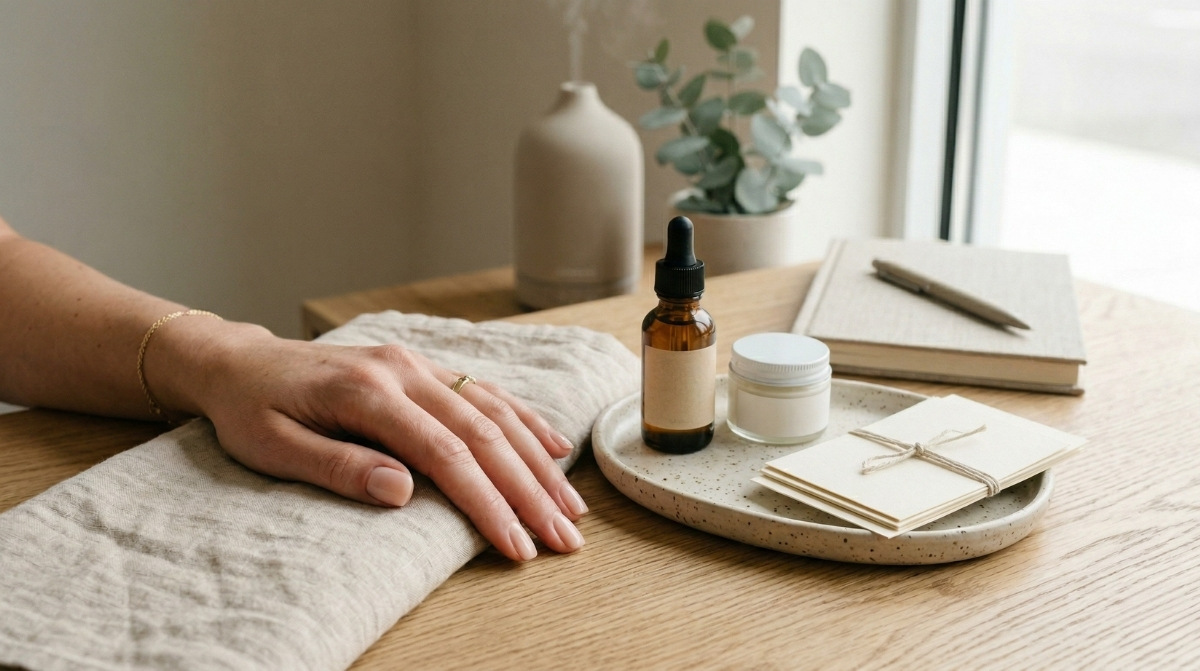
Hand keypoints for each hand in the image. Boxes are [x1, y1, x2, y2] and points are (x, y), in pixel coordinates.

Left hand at [151, 321, 587, 561]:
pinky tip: (553, 447)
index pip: (445, 454)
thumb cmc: (250, 410)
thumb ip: (339, 467)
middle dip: (529, 491)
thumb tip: (403, 491)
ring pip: (495, 413)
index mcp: (367, 391)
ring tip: (571, 506)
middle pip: (484, 434)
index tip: (516, 544)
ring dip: (538, 462)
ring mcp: (418, 364)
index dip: (486, 502)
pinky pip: (485, 392)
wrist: (240, 362)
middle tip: (564, 537)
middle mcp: (404, 370)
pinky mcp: (423, 367)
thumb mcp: (273, 446)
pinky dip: (524, 420)